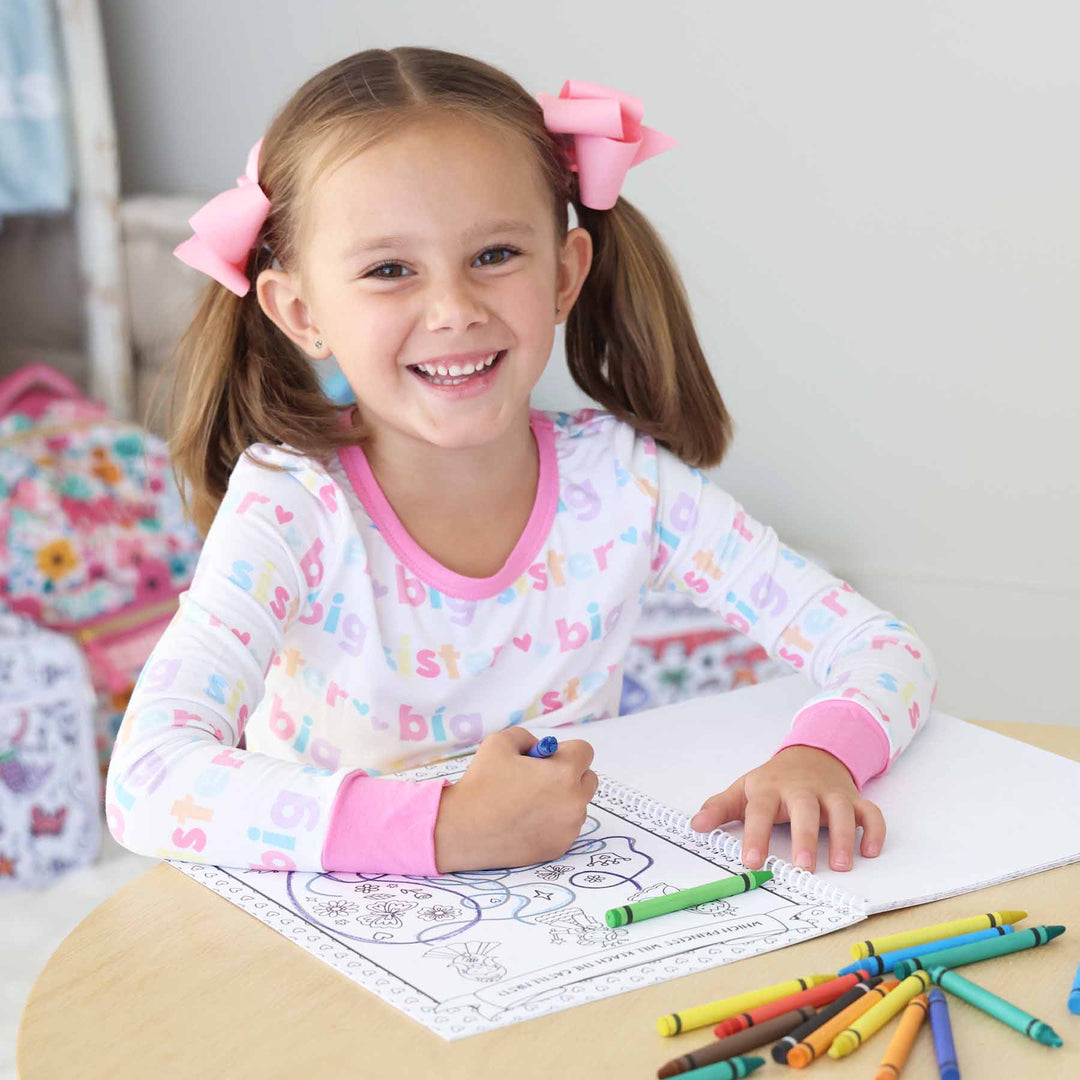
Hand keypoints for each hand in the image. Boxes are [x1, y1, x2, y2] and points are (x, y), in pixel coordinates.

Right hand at [433, 727, 598, 872]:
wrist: (462, 829)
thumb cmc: (481, 783)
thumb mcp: (501, 741)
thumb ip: (528, 737)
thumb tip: (543, 749)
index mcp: (564, 772)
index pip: (585, 752)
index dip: (565, 751)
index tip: (546, 759)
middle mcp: (574, 802)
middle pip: (589, 779)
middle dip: (570, 775)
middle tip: (540, 779)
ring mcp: (568, 828)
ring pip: (578, 805)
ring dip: (563, 800)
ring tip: (529, 802)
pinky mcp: (559, 848)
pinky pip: (566, 828)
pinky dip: (554, 822)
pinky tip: (527, 821)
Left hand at [688, 746, 885, 872]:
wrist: (810, 755)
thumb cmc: (773, 782)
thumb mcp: (743, 790)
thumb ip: (720, 808)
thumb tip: (695, 825)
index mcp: (770, 789)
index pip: (760, 811)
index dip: (755, 835)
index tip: (752, 861)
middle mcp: (802, 790)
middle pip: (805, 809)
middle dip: (804, 837)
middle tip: (803, 868)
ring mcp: (831, 793)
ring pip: (842, 810)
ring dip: (843, 836)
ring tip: (840, 866)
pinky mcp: (854, 799)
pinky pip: (870, 812)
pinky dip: (875, 830)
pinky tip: (872, 851)